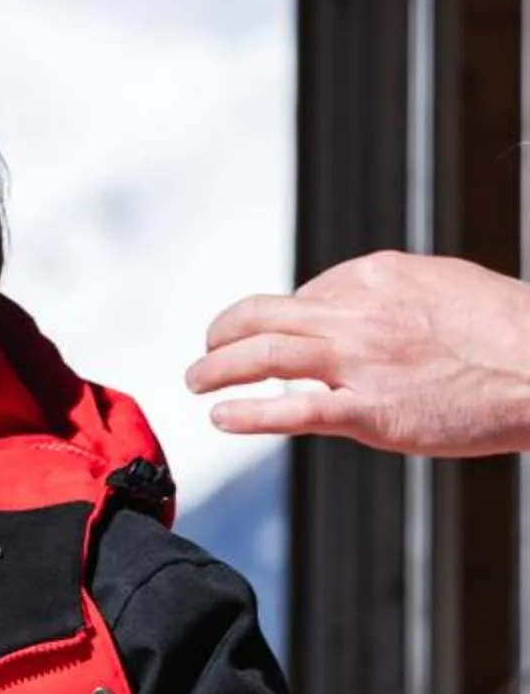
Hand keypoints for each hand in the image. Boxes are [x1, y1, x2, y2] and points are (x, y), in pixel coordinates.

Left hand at [187, 252, 529, 457]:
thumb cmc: (511, 333)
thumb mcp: (446, 286)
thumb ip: (393, 294)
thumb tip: (352, 303)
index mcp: (376, 275)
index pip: (304, 294)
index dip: (285, 319)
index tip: (279, 336)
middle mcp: (358, 313)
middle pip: (262, 315)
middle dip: (223, 331)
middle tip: (207, 347)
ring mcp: (361, 362)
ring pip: (263, 356)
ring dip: (216, 368)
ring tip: (196, 380)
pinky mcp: (372, 412)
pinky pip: (292, 411)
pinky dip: (248, 414)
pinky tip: (222, 418)